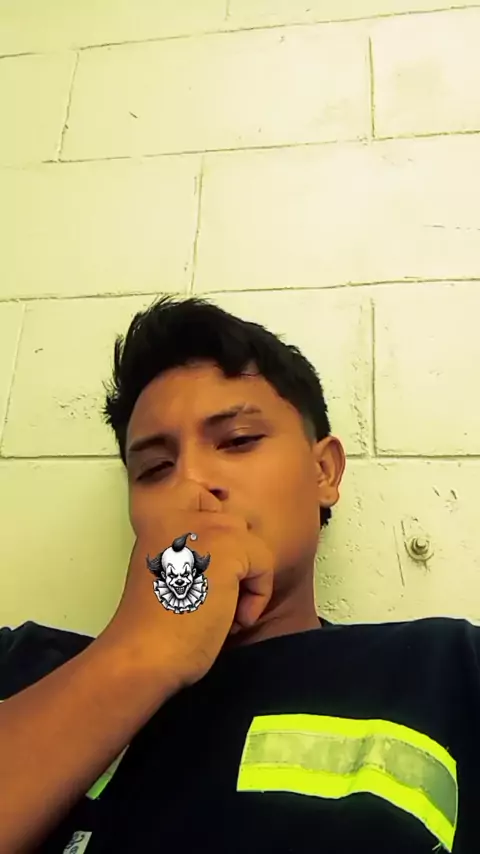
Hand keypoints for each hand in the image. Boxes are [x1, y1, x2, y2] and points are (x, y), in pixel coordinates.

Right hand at [102, 496, 273, 692]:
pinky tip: (229, 618)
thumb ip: (185, 549)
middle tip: (209, 598)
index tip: (202, 567)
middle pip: (233, 524)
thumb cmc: (153, 627)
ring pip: (251, 544)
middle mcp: (178, 512)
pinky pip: (265, 563)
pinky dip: (256, 596)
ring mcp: (204, 526)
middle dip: (233, 562)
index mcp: (157, 517)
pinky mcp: (227, 546)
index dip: (213, 529)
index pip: (199, 494)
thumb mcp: (163, 570)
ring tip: (219, 611)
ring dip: (245, 580)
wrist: (144, 653)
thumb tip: (224, 555)